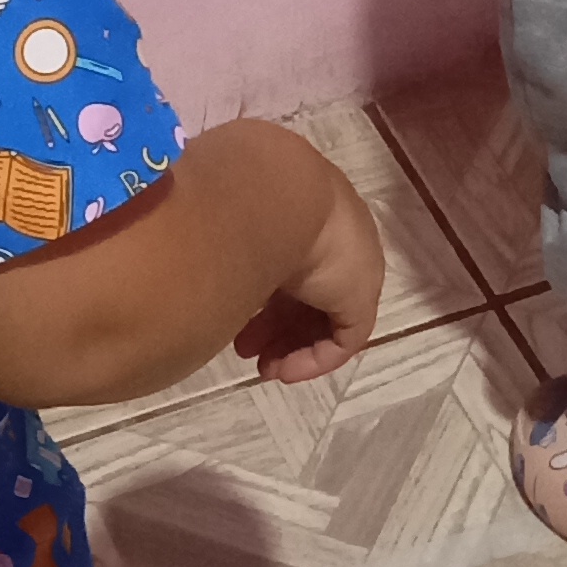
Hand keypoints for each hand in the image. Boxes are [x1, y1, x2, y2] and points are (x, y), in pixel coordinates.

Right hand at [232, 158, 384, 383]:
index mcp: (309, 218)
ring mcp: (353, 271)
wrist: (285, 196)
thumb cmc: (250, 203)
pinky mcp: (362, 302)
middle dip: (274, 327)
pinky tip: (284, 370)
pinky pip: (342, 341)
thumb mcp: (235, 226)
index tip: (234, 314)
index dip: (264, 296)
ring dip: (289, 347)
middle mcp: (336, 243)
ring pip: (323, 320)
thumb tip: (205, 261)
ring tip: (262, 368)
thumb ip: (229, 246)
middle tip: (245, 349)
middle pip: (307, 296)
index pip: (293, 266)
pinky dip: (313, 360)